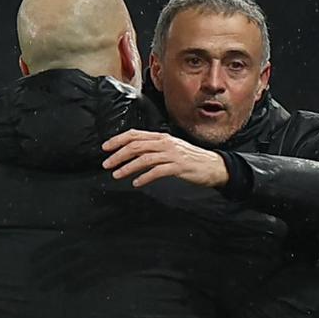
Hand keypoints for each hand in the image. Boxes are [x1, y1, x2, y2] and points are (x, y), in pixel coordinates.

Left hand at [101, 129, 228, 187]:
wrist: (213, 166)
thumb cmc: (191, 159)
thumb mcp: (171, 148)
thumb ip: (154, 147)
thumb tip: (133, 152)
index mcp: (162, 137)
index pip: (135, 134)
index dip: (118, 140)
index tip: (105, 148)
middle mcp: (165, 143)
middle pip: (136, 146)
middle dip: (118, 155)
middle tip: (106, 164)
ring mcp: (172, 154)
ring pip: (144, 158)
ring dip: (127, 167)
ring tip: (117, 175)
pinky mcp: (178, 167)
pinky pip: (157, 171)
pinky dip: (144, 177)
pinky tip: (136, 183)